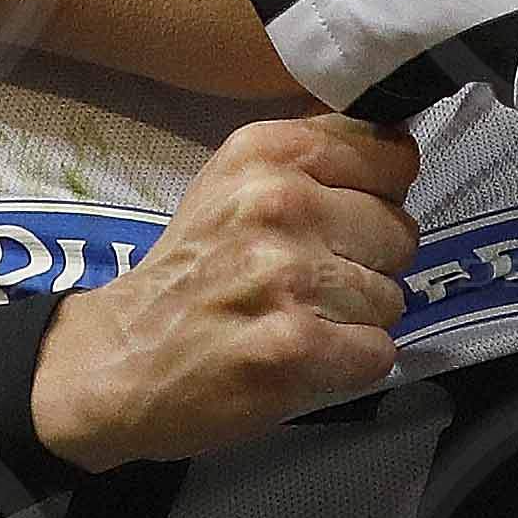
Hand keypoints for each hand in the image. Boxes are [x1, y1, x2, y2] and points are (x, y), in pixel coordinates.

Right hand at [30, 114, 412, 466]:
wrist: (118, 358)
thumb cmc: (188, 272)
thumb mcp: (233, 184)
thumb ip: (310, 163)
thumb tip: (398, 159)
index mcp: (266, 152)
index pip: (392, 155)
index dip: (378, 197)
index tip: (341, 222)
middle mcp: (279, 202)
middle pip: (399, 232)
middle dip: (367, 264)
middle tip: (310, 282)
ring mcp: (287, 275)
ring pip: (390, 298)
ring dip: (354, 320)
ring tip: (297, 320)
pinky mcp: (295, 345)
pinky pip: (377, 352)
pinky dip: (349, 365)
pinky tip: (302, 356)